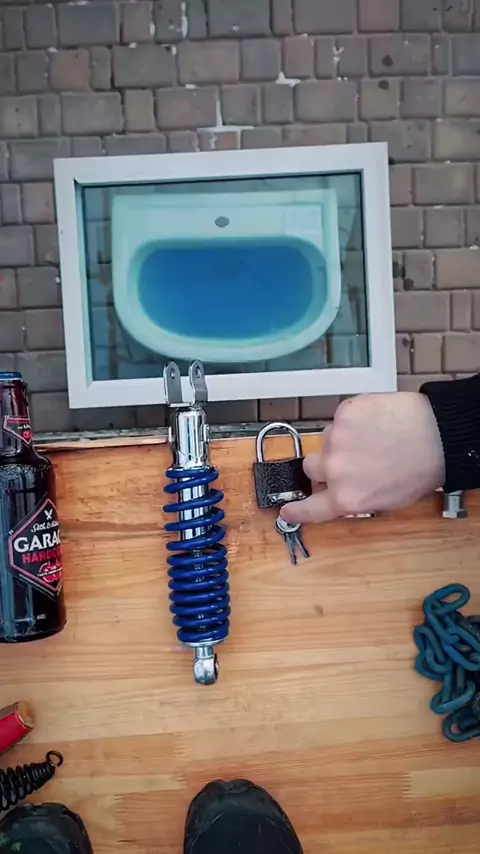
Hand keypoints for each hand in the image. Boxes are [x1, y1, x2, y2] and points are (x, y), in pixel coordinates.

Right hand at [280, 392, 444, 524]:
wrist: (438, 436)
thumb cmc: (420, 470)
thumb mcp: (387, 501)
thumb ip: (355, 499)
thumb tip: (341, 494)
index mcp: (346, 498)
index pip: (310, 509)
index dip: (296, 511)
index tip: (286, 510)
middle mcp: (335, 470)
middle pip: (311, 468)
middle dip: (324, 465)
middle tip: (348, 461)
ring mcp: (336, 438)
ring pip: (326, 439)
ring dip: (341, 441)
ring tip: (371, 438)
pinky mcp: (344, 413)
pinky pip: (340, 418)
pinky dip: (353, 421)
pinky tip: (375, 423)